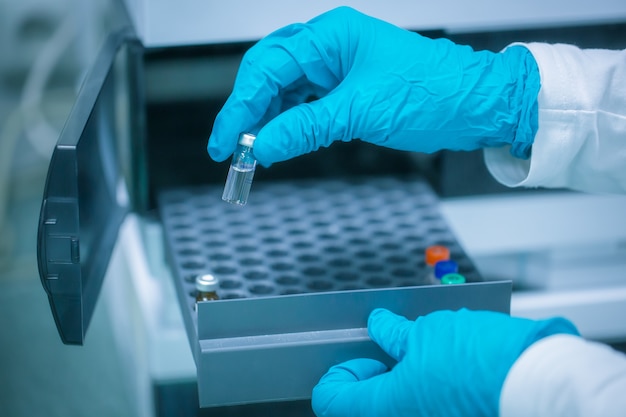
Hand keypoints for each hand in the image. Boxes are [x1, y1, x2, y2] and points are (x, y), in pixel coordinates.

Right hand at [207, 7, 539, 165]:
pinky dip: (289, 124)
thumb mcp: (361, 111)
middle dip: (246, 111)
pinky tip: (279, 140)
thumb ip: (306, 128)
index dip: (240, 106)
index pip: (268, 68)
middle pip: (269, 75)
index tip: (225, 139)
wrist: (475, 105)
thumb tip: (262, 145)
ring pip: (285, 91)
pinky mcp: (346, 90)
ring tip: (250, 151)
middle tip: (229, 147)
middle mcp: (329, 47)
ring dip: (266, 121)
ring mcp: (337, 68)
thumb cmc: (433, 92)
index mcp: (330, 36)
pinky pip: (306, 105)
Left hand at [311, 308, 577, 416]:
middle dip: (374, 377)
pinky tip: (446, 370)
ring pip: (398, 408)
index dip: (340, 374)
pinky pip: (425, 410)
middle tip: (393, 352)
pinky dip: (426, 393)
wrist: (542, 384)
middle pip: (365, 407)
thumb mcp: (429, 332)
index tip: (360, 357)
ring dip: (402, 384)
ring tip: (425, 356)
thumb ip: (395, 334)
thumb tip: (381, 326)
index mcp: (385, 409)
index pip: (330, 400)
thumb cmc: (486, 361)